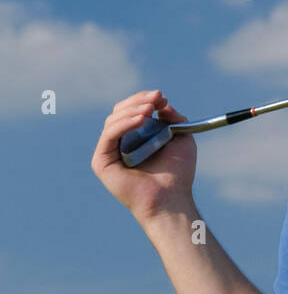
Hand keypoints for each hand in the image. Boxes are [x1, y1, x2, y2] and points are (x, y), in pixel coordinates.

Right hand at [91, 89, 196, 221]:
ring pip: (113, 120)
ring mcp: (109, 152)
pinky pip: (109, 135)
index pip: (132, 111)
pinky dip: (124, 124)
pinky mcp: (101, 161)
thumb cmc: (178, 172)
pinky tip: (141, 119)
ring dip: (132, 110)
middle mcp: (120, 143)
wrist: (172, 197)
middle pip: (120, 112)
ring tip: (149, 109)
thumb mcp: (181, 137)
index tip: (161, 96)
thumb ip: (172, 117)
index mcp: (135, 137)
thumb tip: (160, 102)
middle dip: (139, 101)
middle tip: (157, 98)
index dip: (144, 100)